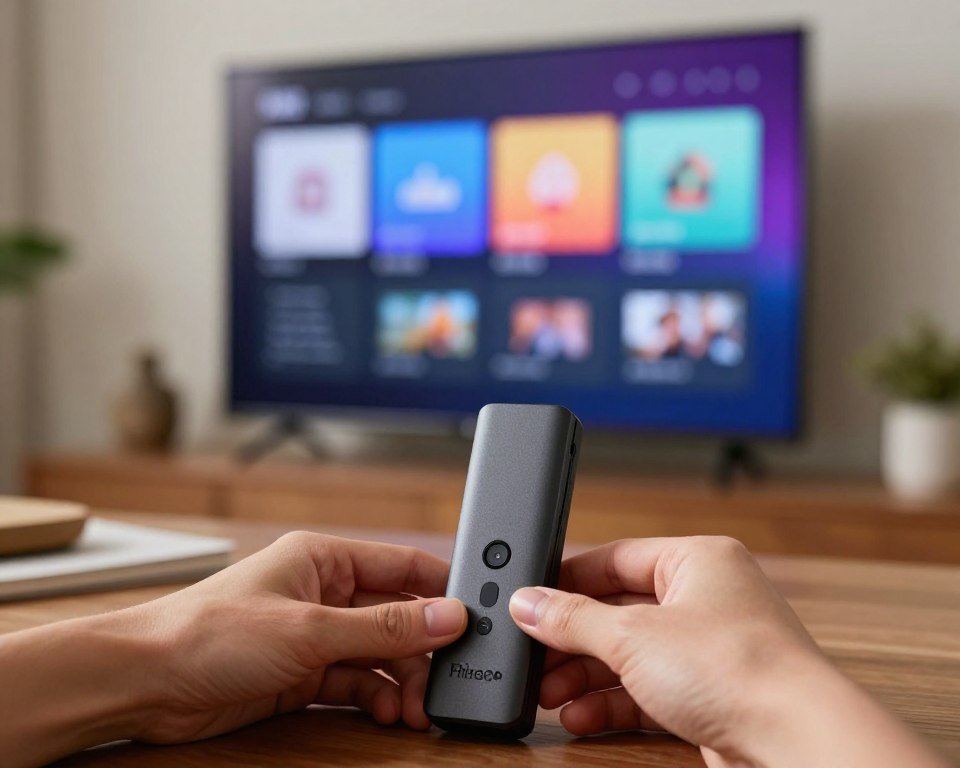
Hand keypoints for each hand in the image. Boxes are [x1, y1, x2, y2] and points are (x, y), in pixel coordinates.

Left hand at [0, 531, 468, 766]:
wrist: (146, 683)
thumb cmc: (208, 632)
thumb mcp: (310, 629)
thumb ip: (382, 626)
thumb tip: (446, 616)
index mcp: (325, 558)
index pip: (403, 565)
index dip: (442, 590)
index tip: (477, 618)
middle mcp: (324, 593)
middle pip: (396, 617)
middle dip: (422, 650)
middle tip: (445, 682)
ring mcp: (313, 636)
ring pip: (379, 656)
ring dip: (401, 682)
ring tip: (416, 709)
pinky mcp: (302, 675)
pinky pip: (355, 684)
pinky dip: (374, 699)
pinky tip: (386, 713)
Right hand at [509, 536, 946, 767]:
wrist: (794, 742)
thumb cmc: (741, 670)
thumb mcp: (633, 636)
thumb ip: (572, 618)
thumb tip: (530, 602)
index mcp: (697, 560)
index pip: (615, 559)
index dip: (568, 580)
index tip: (531, 600)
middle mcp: (706, 599)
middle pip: (618, 612)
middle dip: (573, 641)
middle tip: (535, 657)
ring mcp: (710, 650)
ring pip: (630, 656)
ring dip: (586, 677)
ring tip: (550, 695)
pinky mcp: (711, 696)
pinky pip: (647, 691)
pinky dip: (612, 703)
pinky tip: (582, 716)